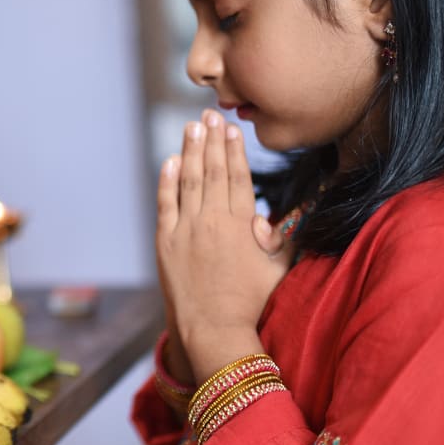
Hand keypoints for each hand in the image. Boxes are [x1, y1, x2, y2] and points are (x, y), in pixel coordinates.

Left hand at [156, 110, 294, 382]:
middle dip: (211, 140)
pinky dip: (167, 180)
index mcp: (241, 226)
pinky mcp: (165, 242)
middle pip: (212, 171)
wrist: (213, 330)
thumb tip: (266, 216)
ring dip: (190, 151)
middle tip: (209, 114)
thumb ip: (278, 239)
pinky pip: (165, 204)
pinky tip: (170, 160)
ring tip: (192, 126)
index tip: (231, 129)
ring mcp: (186, 230)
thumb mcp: (277, 270)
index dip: (234, 151)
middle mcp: (212, 221)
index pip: (237, 178)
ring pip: (188, 181)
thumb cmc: (251, 303)